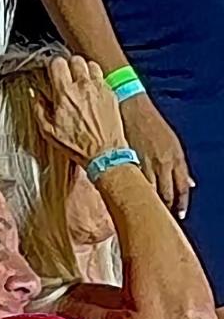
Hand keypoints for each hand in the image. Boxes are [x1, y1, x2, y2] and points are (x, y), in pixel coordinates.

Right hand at [34, 53, 126, 167]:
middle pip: (76, 59)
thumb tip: (35, 95)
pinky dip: (97, 81)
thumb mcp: (49, 131)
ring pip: (92, 65)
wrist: (106, 156)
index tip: (52, 71)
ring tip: (81, 79)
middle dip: (69, 64)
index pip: (58, 62)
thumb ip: (39, 109)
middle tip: (67, 74)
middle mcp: (83, 88)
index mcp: (65, 93)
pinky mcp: (112, 96)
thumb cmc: (79, 146)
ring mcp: (100, 91)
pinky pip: (104, 79)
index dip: (53, 65)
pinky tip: (93, 92)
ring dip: (85, 70)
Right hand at [122, 92, 194, 218]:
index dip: (181, 204)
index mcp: (176, 159)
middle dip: (165, 207)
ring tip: (145, 209)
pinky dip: (133, 188)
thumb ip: (181, 166)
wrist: (129, 103)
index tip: (179, 215)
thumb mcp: (172, 143)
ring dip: (148, 200)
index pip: (182, 190)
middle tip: (161, 216)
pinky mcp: (126, 157)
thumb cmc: (152, 122)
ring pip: (149, 190)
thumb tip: (191, 184)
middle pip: (166, 194)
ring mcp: (144, 160)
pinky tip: (130, 193)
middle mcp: (163, 163)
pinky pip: (132, 179)